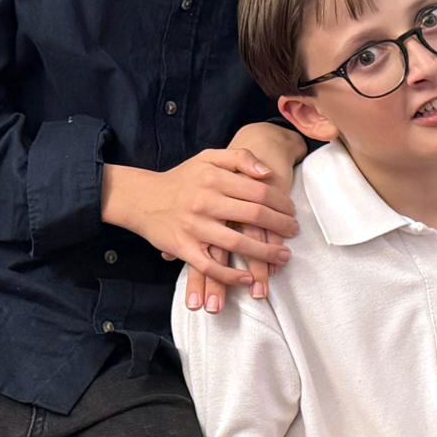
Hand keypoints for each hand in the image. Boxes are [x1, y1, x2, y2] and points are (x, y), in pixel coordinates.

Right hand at [179, 125, 303, 311]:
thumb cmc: (182, 178)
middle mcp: (205, 202)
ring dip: (265, 253)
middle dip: (281, 226)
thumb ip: (240, 158)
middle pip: (253, 216)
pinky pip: (210, 266)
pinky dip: (230, 275)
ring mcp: (194, 227)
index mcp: (213, 178)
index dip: (281, 203)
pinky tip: (248, 278)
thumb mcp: (209, 157)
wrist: (141, 197)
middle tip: (295, 232)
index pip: (259, 191)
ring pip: (236, 243)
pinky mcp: (183, 248)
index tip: (292, 211)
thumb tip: (267, 173)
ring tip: (284, 257)